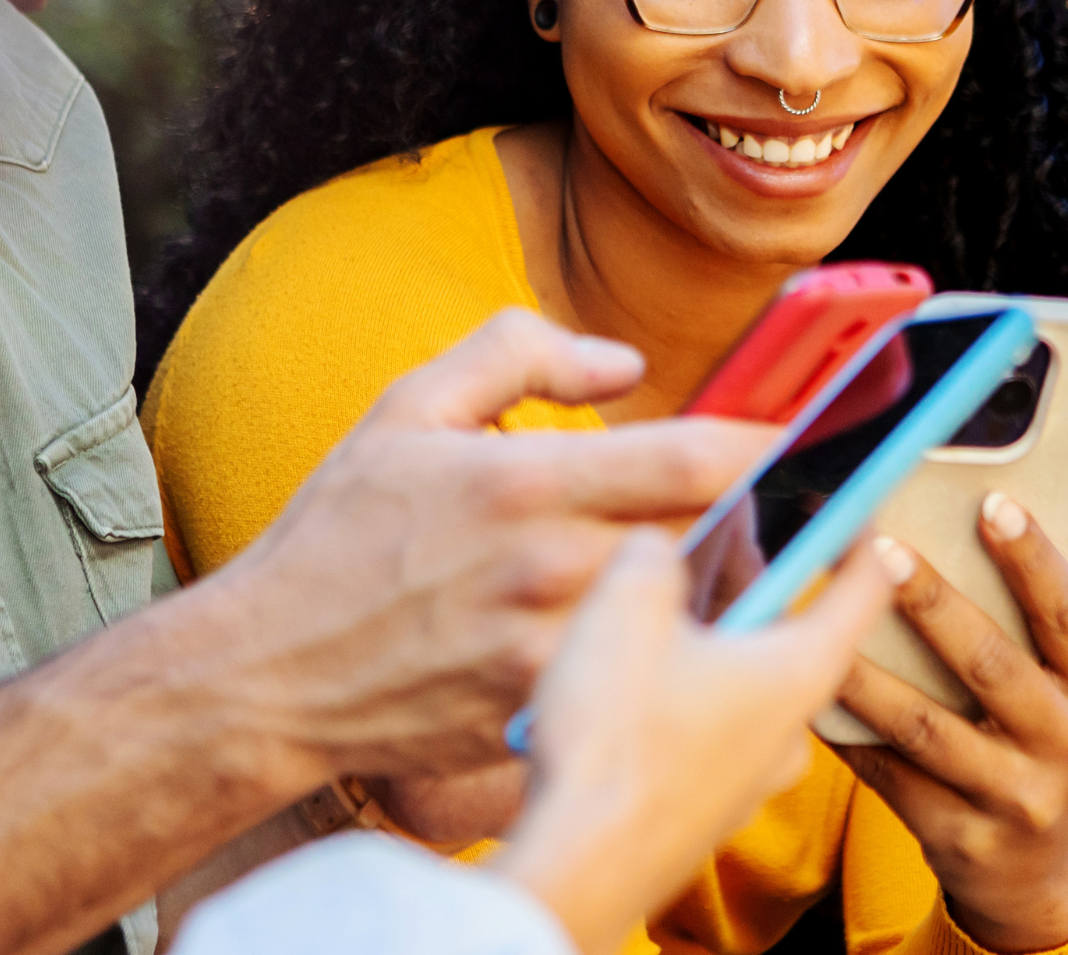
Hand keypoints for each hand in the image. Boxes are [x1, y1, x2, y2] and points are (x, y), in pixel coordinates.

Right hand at [194, 308, 777, 785]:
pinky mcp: (549, 715)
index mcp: (527, 482)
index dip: (769, 442)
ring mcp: (557, 652)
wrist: (271, 674)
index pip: (697, 456)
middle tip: (738, 503)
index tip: (797, 433)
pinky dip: (657, 655)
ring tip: (685, 565)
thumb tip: (625, 365)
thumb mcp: (407, 408)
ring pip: (686, 614)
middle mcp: (554, 569)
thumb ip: (518, 352)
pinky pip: (640, 679)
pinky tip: (636, 639)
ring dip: (707, 587)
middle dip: (741, 519)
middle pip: (710, 539)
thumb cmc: (338, 535)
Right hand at [492, 529, 890, 954]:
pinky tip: (627, 685)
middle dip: (758, 581)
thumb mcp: (627, 605)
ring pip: (748, 685)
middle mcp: (792, 729)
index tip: (852, 495)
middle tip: (721, 540)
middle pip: (797, 633)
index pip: (866, 585)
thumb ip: (655, 552)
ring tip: (656, 610)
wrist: (577, 869)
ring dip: (713, 641)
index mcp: (800, 671)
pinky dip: (683, 696)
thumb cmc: (615, 741)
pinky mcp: (710, 807)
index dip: (859, 528)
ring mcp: (753, 777)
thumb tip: (659, 544)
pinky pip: (712, 731)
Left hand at [832, 496, 1067, 953]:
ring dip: (868, 671)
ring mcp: (1018, 802)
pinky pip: (889, 775)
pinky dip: (847, 731)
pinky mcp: (960, 840)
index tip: (992, 503)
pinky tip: (809, 692)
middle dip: (934, 602)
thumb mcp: (1063, 692)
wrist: (1038, 874)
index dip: (1035, 559)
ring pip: (926, 726)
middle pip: (993, 666)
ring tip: (823, 622)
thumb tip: (949, 527)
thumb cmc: (1037, 741)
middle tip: (882, 548)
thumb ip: (1026, 629)